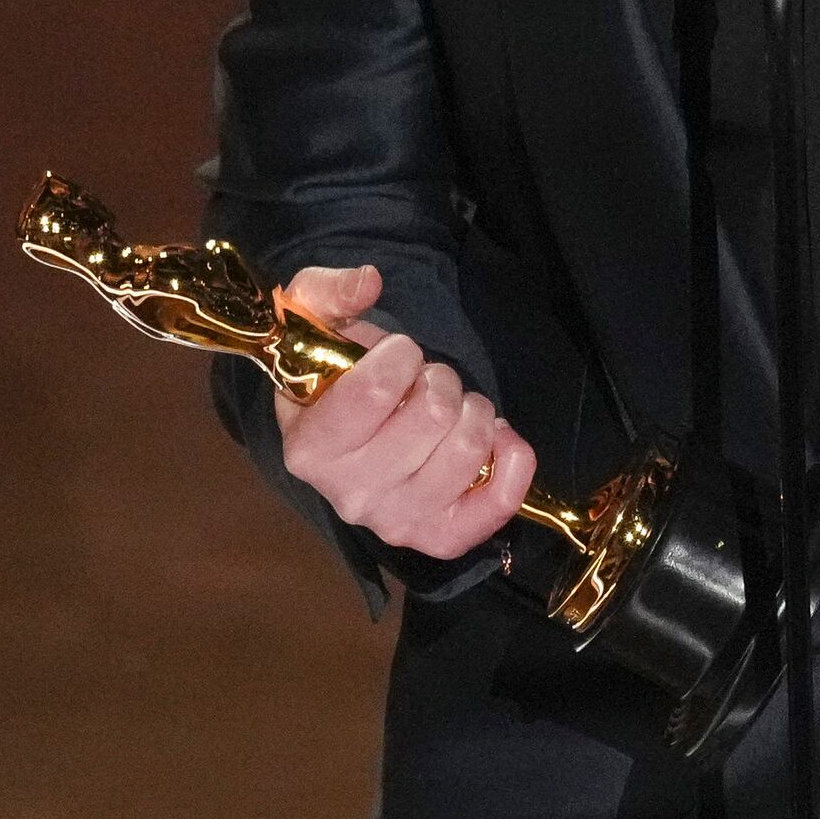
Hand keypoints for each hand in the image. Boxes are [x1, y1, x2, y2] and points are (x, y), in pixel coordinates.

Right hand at [271, 264, 537, 560]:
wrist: (349, 424)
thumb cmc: (333, 373)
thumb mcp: (312, 318)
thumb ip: (330, 292)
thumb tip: (369, 282)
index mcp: (308, 449)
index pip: (374, 393)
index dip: (400, 356)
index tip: (398, 352)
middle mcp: (348, 496)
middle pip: (432, 417)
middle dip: (439, 379)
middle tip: (425, 383)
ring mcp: (395, 522)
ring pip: (468, 449)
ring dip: (472, 412)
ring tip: (452, 409)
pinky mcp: (438, 536)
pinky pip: (495, 506)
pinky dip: (511, 462)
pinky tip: (498, 436)